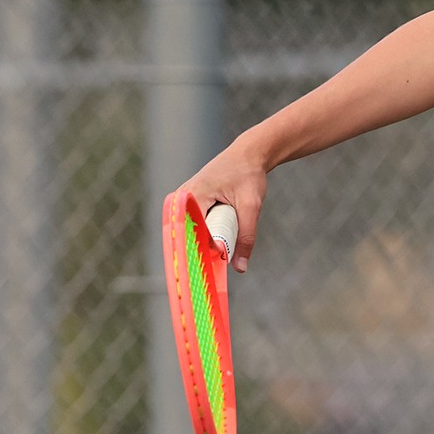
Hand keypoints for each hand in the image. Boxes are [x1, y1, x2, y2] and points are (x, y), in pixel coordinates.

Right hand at [174, 136, 269, 271]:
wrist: (249, 154)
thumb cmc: (249, 176)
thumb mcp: (251, 207)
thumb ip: (246, 237)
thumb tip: (240, 268)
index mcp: (193, 196)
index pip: (187, 233)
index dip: (192, 255)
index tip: (199, 275)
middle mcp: (182, 198)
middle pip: (185, 234)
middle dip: (195, 254)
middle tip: (202, 279)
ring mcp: (184, 200)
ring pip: (188, 231)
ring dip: (197, 247)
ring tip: (204, 269)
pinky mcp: (190, 203)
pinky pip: (192, 225)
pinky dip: (201, 238)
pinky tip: (207, 254)